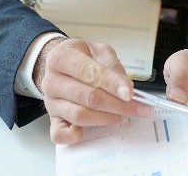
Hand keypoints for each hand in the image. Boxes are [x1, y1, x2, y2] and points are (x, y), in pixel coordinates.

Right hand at [34, 37, 152, 144]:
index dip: (111, 84)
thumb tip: (125, 88)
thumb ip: (112, 66)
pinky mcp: (53, 118)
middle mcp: (52, 81)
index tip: (130, 93)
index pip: (88, 72)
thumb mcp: (98, 51)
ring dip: (106, 118)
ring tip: (122, 114)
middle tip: (136, 107)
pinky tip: (87, 131)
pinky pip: (60, 134)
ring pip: (80, 116)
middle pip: (87, 97)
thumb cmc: (81, 57)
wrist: (61, 64)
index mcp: (61, 58)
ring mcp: (50, 102)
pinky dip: (74, 136)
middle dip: (117, 104)